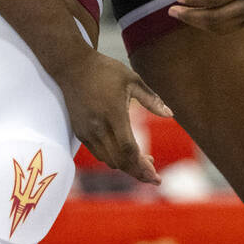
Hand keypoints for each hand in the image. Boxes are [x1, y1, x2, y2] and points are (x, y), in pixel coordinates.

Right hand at [52, 49, 171, 183]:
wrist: (72, 66)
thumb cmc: (105, 70)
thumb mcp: (133, 79)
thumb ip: (152, 99)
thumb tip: (171, 115)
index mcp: (114, 114)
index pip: (129, 149)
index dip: (143, 166)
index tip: (156, 177)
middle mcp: (98, 127)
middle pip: (120, 161)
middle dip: (138, 172)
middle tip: (154, 177)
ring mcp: (87, 131)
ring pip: (108, 160)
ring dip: (126, 166)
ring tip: (144, 162)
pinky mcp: (79, 132)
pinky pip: (99, 153)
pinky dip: (114, 159)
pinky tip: (126, 153)